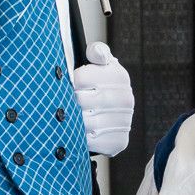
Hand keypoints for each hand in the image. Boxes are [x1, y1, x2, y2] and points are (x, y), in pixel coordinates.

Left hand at [73, 41, 133, 157]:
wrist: (113, 116)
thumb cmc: (99, 85)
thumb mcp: (99, 64)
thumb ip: (96, 52)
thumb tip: (97, 54)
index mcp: (119, 76)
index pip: (81, 77)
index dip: (71, 81)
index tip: (72, 84)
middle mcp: (125, 99)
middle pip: (80, 100)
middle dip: (70, 102)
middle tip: (69, 103)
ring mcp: (123, 122)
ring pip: (83, 123)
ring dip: (73, 121)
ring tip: (73, 117)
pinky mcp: (118, 142)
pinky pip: (89, 142)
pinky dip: (80, 139)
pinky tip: (81, 132)